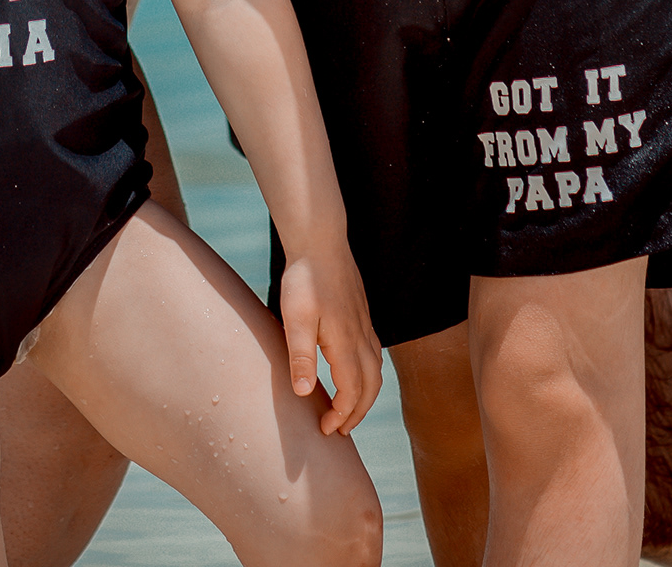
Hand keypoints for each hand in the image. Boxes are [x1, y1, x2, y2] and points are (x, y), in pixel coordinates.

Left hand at [278, 242, 382, 436]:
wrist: (320, 240)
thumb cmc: (305, 279)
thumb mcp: (295, 319)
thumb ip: (301, 357)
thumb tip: (304, 394)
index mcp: (346, 343)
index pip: (352, 393)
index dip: (341, 416)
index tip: (325, 430)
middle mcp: (361, 337)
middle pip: (370, 387)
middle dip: (358, 413)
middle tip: (340, 430)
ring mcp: (365, 325)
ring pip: (376, 370)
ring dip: (365, 395)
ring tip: (348, 408)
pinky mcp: (362, 314)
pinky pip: (374, 353)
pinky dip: (368, 373)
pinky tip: (354, 371)